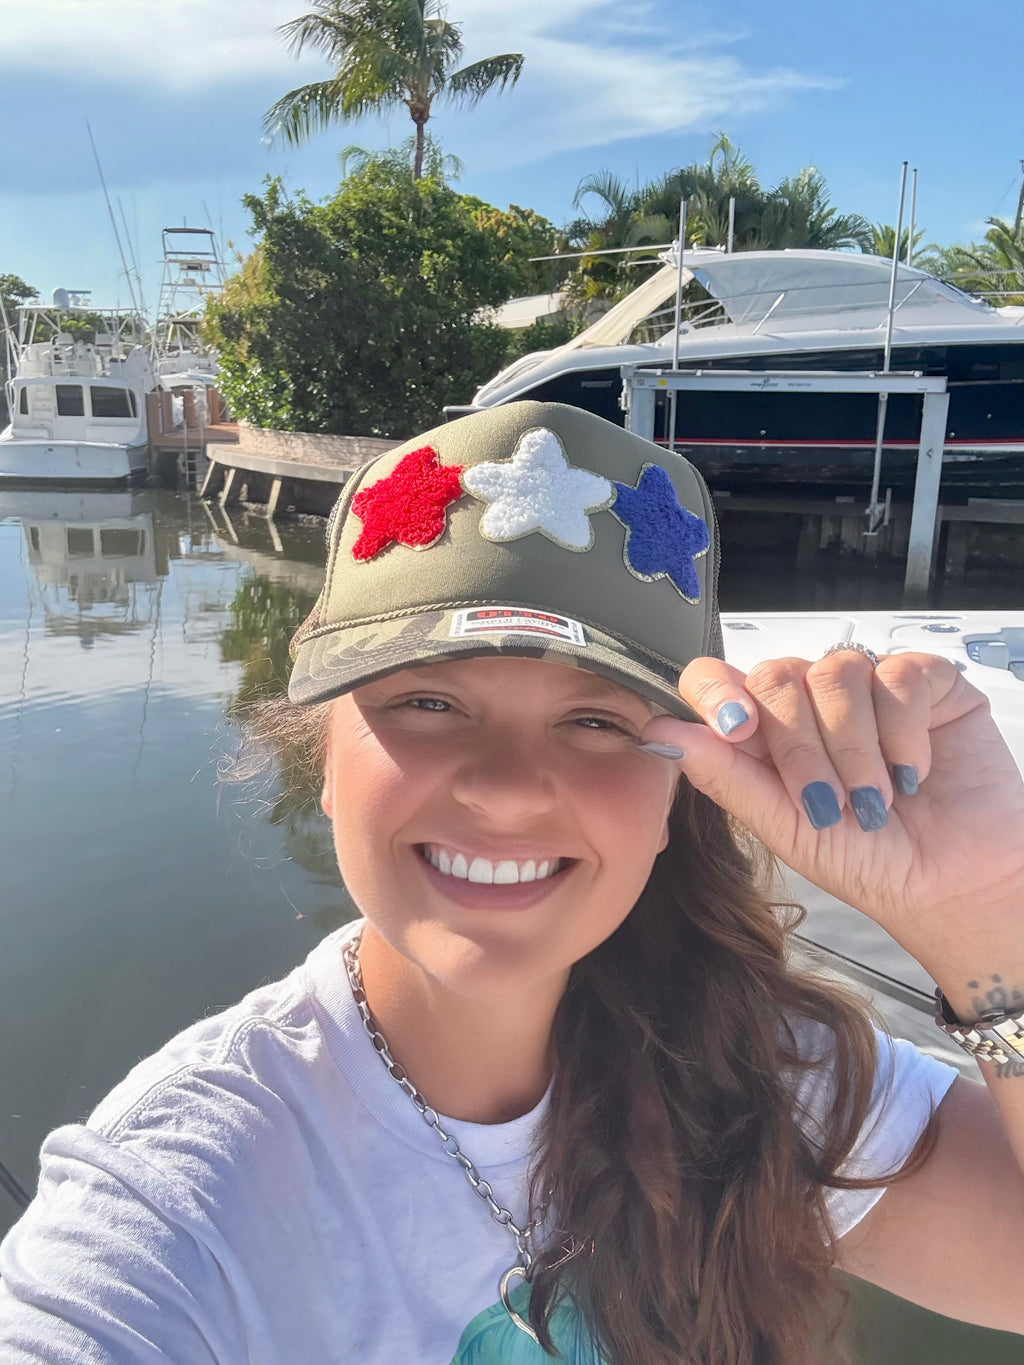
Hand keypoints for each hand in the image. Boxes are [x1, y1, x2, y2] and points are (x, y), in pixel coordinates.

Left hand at [642, 650, 1023, 969]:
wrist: (957, 888)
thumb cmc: (871, 863)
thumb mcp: (788, 829)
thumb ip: (727, 777)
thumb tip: (663, 733)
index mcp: (766, 733)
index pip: (717, 679)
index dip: (717, 691)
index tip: (737, 729)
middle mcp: (811, 701)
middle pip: (776, 675)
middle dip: (799, 746)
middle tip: (829, 804)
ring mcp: (869, 687)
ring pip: (836, 673)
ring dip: (855, 748)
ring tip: (878, 801)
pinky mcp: (928, 683)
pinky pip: (900, 676)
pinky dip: (904, 731)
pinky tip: (915, 771)